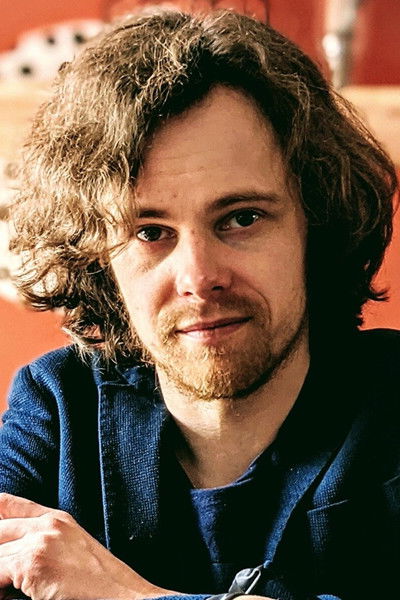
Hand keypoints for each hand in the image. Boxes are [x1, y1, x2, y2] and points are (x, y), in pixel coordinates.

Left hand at [0, 493, 174, 599]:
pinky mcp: (34, 562)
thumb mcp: (70, 555)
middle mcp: (48, 523)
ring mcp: (41, 539)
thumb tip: (8, 561)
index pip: (6, 504)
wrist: (125, 599)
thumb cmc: (100, 589)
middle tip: (2, 577)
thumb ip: (42, 546)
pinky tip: (8, 598)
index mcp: (57, 519)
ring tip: (5, 591)